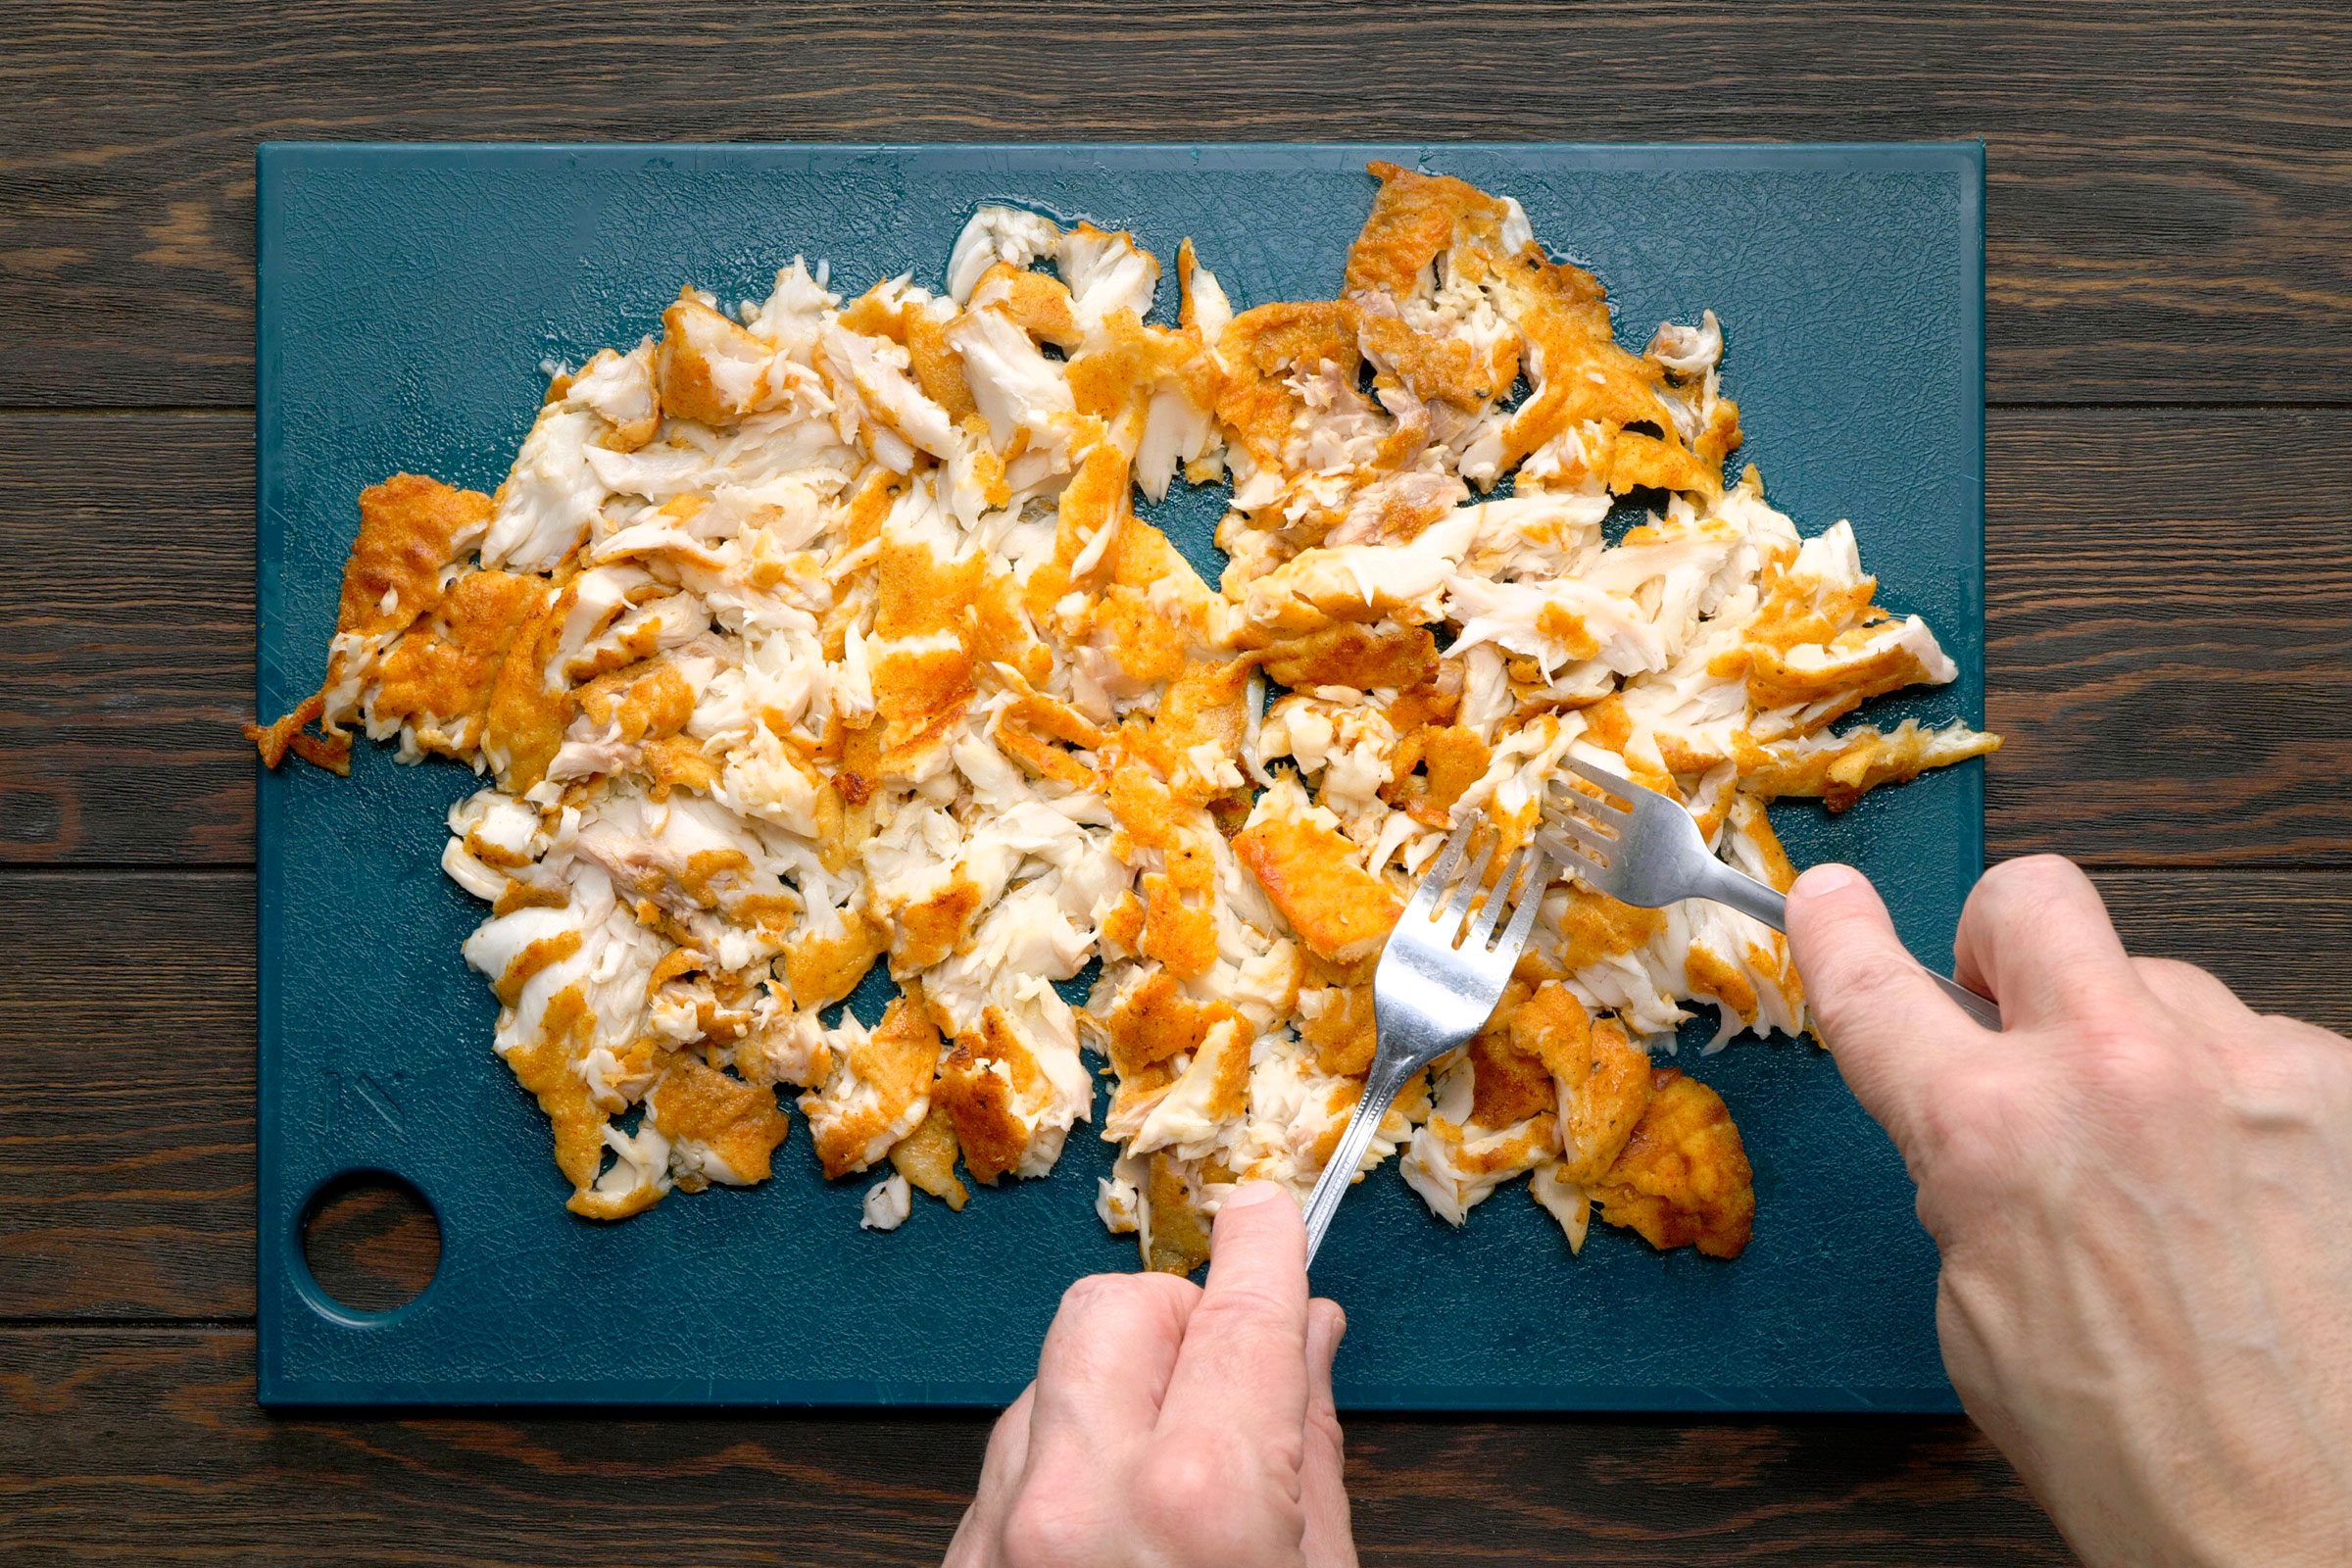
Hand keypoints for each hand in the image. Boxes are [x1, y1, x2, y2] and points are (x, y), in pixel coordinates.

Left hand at [944, 1182, 1356, 1567]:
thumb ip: (1309, 1456)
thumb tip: (1307, 1339)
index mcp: (1200, 1502)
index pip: (1238, 1315)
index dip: (1263, 1247)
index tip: (1265, 1215)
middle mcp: (1079, 1500)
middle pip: (1113, 1306)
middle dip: (1175, 1317)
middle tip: (1222, 1383)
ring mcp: (1004, 1532)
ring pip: (1050, 1378)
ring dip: (1113, 1399)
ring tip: (1164, 1488)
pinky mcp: (962, 1560)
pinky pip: (1010, 1464)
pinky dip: (1064, 1471)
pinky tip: (1110, 1535)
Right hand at [1789, 855, 2351, 1567]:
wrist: (2305, 1519)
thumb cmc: (2134, 1447)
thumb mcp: (1976, 1307)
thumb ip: (1964, 1174)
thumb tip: (1973, 1109)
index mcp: (1988, 1132)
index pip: (1875, 986)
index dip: (1838, 929)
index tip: (1831, 897)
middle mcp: (2114, 1071)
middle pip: (2033, 898)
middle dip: (2001, 936)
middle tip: (2008, 997)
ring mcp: (2241, 1068)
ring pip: (2163, 978)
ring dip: (2141, 1041)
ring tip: (2166, 1158)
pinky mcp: (2338, 1089)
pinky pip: (2259, 1044)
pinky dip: (2239, 1097)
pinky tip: (2246, 1190)